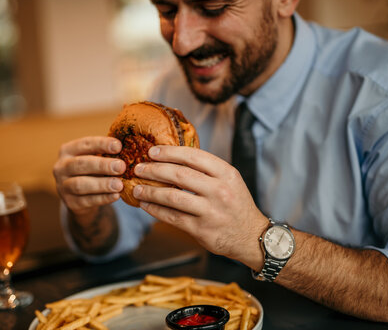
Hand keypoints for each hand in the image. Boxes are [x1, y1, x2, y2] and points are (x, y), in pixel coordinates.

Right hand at [53, 136, 125, 216]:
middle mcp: (61, 167)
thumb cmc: (92, 170)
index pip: (84, 144)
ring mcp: (63, 186)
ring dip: (102, 184)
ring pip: (81, 185)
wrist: (80, 196)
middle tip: (121, 167)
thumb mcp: (95, 157)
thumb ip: (106, 152)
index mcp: (68, 150)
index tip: (118, 146)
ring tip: (119, 184)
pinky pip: (87, 201)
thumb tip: (128, 147)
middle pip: (80, 164)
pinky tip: (116, 196)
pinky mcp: (70, 203)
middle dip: (102, 165)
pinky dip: (103, 198)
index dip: (101, 144)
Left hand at [132, 145, 267, 268]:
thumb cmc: (235, 204)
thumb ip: (206, 169)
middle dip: (154, 170)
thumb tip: (171, 158)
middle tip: (139, 168)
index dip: (169, 153)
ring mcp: (210, 211)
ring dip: (150, 192)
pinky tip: (146, 205)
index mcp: (226, 173)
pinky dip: (155, 210)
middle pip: (179, 175)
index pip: (193, 157)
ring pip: (172, 197)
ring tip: (136, 189)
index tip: (152, 152)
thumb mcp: (229, 180)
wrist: (251, 236)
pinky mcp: (201, 230)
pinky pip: (172, 217)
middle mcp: (219, 191)